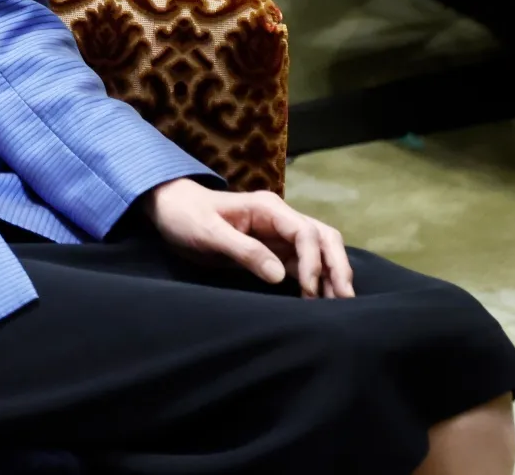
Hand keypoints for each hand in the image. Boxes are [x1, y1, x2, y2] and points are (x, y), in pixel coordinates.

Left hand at [140, 178, 355, 298]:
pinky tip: (322, 301)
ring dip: (332, 275)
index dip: (314, 261)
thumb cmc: (185, 216)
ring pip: (319, 252)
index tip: (309, 291)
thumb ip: (244, 250)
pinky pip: (303, 264)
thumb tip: (281, 276)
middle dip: (337, 266)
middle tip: (345, 300)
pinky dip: (317, 280)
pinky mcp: (273, 251)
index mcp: (268, 209)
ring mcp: (279, 235)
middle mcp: (280, 219)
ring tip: (341, 305)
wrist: (169, 209)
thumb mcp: (209, 232)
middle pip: (324, 238)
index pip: (305, 232)